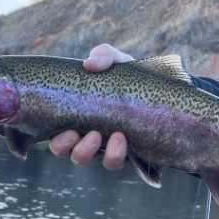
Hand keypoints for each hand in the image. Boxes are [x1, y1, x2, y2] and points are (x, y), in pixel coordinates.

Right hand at [49, 44, 132, 168]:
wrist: (163, 89)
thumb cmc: (130, 76)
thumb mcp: (118, 62)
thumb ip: (104, 56)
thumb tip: (88, 64)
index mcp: (77, 116)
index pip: (56, 134)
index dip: (54, 138)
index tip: (61, 128)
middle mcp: (88, 136)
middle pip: (66, 152)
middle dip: (65, 146)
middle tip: (75, 133)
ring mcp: (106, 148)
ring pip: (87, 160)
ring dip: (87, 151)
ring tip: (99, 135)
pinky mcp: (126, 155)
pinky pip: (113, 163)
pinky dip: (113, 153)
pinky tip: (120, 138)